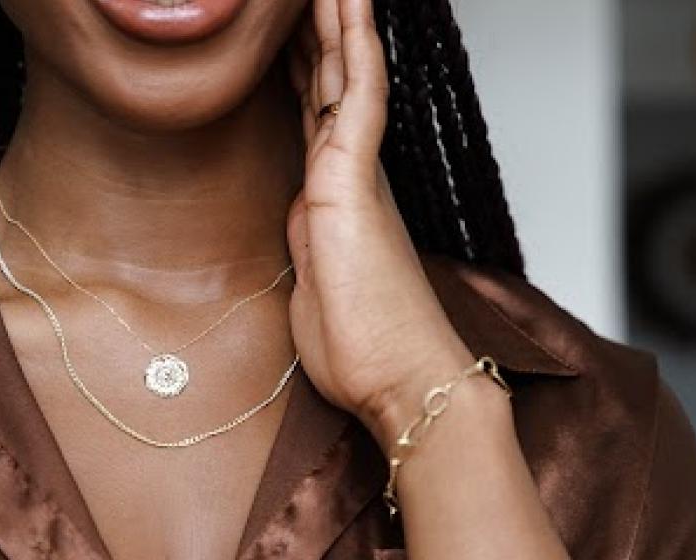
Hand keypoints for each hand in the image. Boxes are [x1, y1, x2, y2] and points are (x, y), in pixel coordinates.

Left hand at [285, 0, 476, 442]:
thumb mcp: (314, 289)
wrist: (402, 386)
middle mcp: (349, 175)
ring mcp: (353, 175)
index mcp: (335, 198)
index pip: (316, 114)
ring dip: (336, 20)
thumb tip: (306, 227)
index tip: (292, 32)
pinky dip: (354, 47)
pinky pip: (356, 95)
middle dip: (316, 31)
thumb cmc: (363, 350)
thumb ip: (310, 247)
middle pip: (329, 82)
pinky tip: (349, 4)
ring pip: (346, 74)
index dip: (305, 67)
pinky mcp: (351, 183)